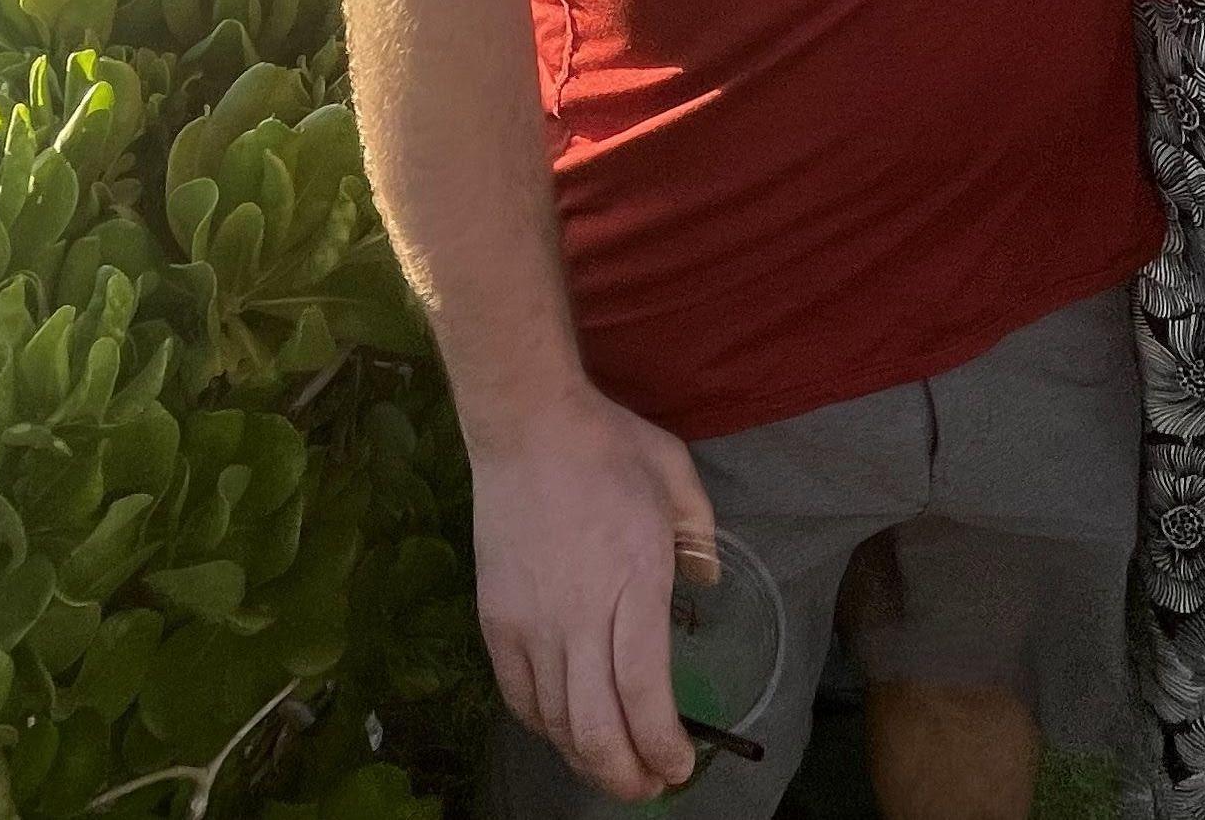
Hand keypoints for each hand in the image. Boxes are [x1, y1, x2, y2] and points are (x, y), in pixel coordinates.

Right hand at [469, 381, 718, 800]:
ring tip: (614, 768)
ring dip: (588, 761)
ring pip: (555, 724)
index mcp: (633, 585)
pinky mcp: (496, 618)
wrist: (526, 421)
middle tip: (651, 786)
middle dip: (628, 777)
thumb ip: (701, 538)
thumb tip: (707, 586)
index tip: (681, 766)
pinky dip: (544, 728)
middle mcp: (580, 617)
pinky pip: (518, 696)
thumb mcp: (676, 477)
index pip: (644, 698)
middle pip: (597, 731)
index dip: (663, 749)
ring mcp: (532, 622)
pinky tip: (565, 730)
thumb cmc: (607, 444)